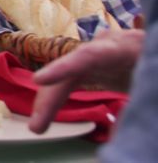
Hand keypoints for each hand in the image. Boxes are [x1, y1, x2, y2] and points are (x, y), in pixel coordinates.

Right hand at [29, 29, 144, 133]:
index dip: (63, 68)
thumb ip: (139, 105)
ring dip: (50, 99)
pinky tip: (48, 112)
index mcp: (129, 46)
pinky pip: (73, 79)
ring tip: (39, 125)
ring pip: (68, 74)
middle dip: (50, 95)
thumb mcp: (154, 84)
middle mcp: (109, 44)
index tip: (39, 80)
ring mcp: (102, 52)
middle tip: (38, 126)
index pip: (90, 55)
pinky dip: (60, 97)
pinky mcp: (101, 64)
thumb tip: (117, 138)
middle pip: (71, 67)